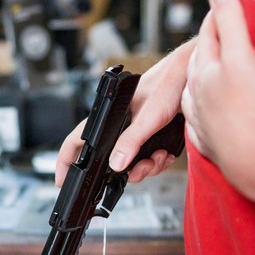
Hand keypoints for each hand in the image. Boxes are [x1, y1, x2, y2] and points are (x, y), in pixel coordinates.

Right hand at [55, 42, 192, 186]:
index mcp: (108, 116)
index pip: (77, 140)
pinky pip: (147, 159)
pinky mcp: (150, 136)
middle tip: (141, 169)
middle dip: (127, 171)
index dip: (66, 161)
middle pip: (109, 160)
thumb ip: (131, 140)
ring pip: (131, 163)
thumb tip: (115, 164)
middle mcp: (119, 125)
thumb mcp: (149, 116)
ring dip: (147, 166)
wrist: (192, 75)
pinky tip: (166, 153)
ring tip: (159, 156)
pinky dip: (158, 161)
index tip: (61, 180)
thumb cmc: (168, 82)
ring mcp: (135, 132)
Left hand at [181, 0, 254, 177]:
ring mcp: (200, 119)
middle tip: (219, 39)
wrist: (251, 154)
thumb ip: (229, 21)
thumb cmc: (247, 105)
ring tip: (212, 77)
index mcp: (201, 71)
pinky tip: (212, 116)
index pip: (206, 37)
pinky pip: (204, 124)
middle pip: (199, 66)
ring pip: (196, 96)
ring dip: (204, 85)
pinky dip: (208, 116)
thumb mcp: (240, 54)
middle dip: (209, 50)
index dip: (217, 20)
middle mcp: (195, 95)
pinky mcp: (210, 141)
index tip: (223, 6)